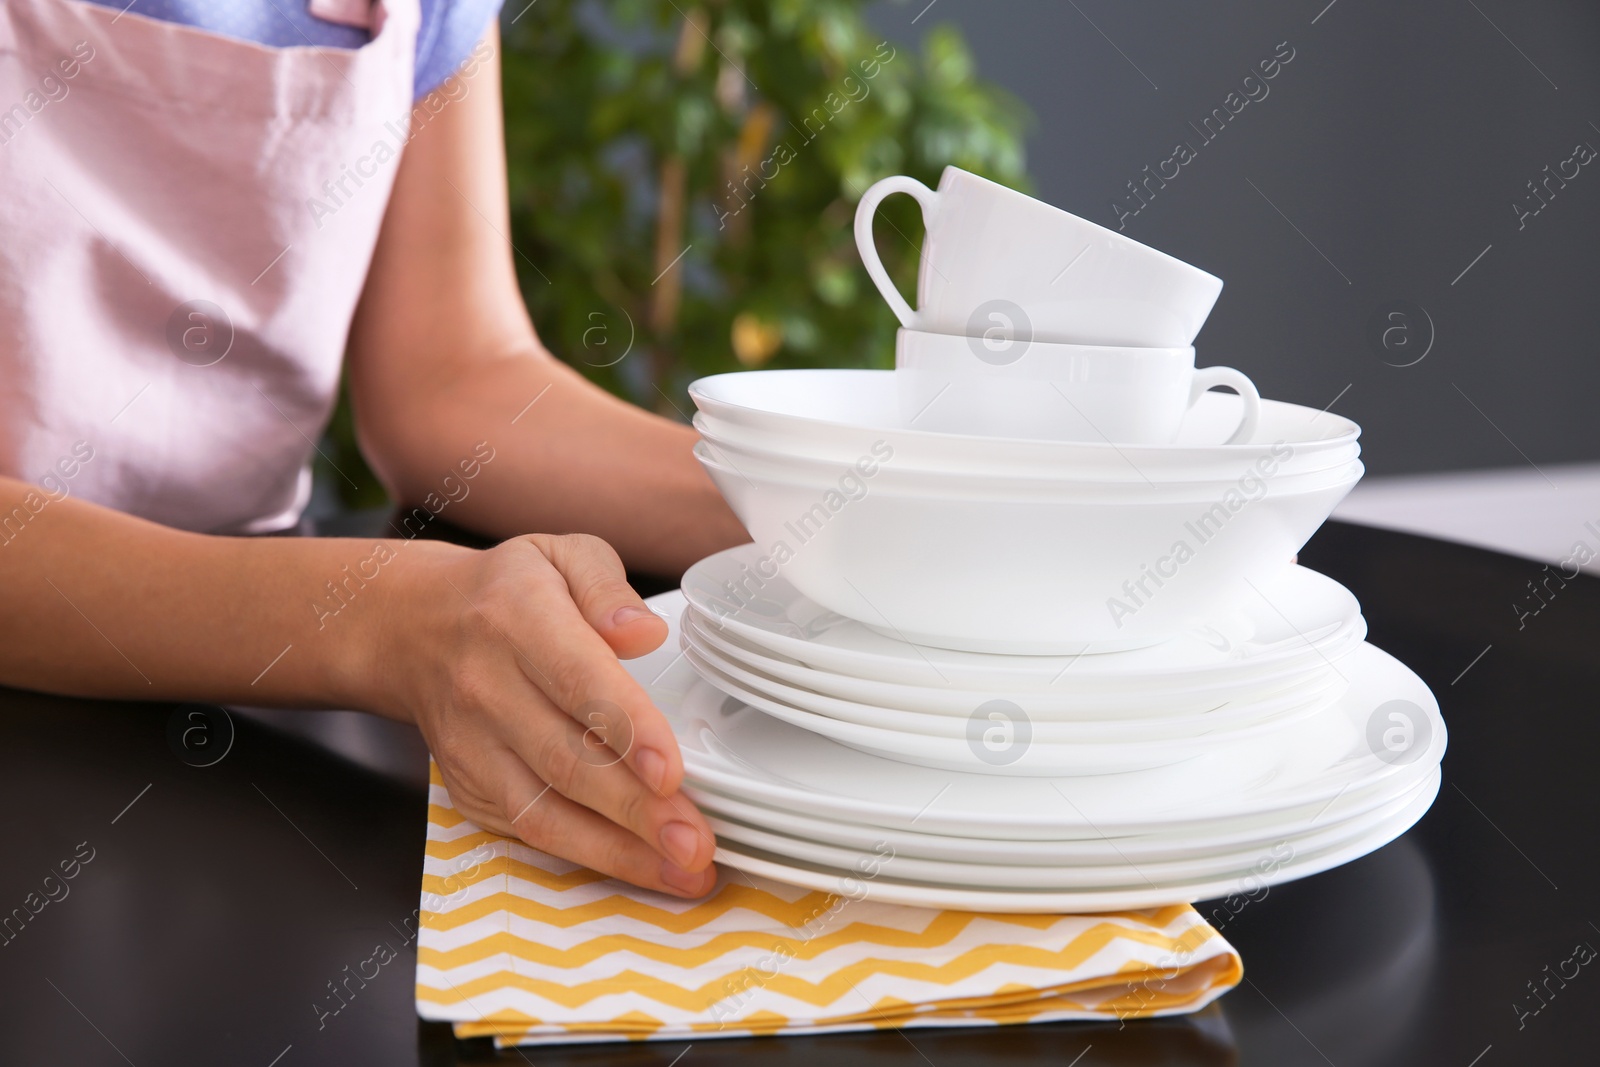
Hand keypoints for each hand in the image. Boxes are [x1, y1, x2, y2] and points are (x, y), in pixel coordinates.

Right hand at [380, 533, 716, 896]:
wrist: (414, 629)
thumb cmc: (508, 593)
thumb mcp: (561, 555)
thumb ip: (608, 586)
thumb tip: (644, 632)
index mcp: (519, 620)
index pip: (579, 682)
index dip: (628, 731)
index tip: (672, 771)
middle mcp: (489, 687)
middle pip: (568, 761)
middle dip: (637, 811)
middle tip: (696, 843)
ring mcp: (472, 745)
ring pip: (545, 811)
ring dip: (618, 850)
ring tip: (682, 870)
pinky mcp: (468, 786)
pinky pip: (528, 831)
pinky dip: (586, 856)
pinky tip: (640, 866)